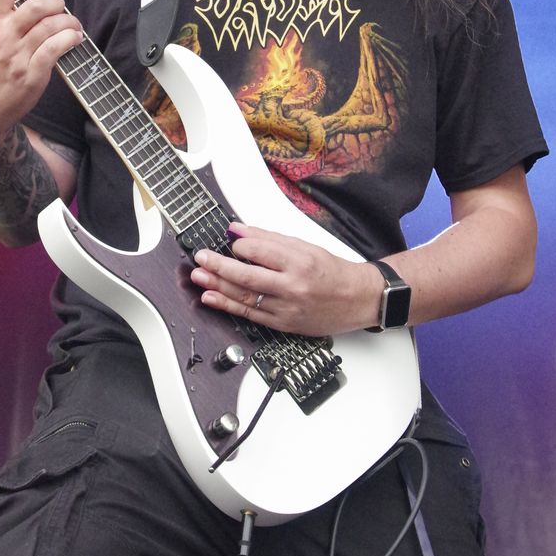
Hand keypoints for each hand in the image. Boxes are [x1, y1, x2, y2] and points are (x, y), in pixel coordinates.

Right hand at [0, 0, 82, 143]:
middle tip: (62, 9)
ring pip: (50, 26)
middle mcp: (4, 38)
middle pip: (35, 5)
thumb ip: (10, 18)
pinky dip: (70, 39)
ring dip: (70, 22)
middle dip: (56, 2)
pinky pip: (55, 49)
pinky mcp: (31, 75)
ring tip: (74, 27)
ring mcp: (17, 57)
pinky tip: (75, 40)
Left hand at [189, 224, 381, 335]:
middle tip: (200, 258)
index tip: (230, 242)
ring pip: (244, 297)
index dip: (239, 246)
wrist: (357, 299)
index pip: (259, 251)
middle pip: (247, 276)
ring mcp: (286, 309)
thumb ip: (268, 238)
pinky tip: (212, 298)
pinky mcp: (283, 325)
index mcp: (299, 262)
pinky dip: (228, 306)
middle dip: (219, 266)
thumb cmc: (332, 271)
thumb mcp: (303, 246)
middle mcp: (292, 287)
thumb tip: (238, 230)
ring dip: (217, 286)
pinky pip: (250, 315)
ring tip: (199, 277)